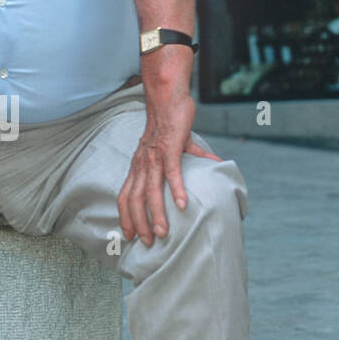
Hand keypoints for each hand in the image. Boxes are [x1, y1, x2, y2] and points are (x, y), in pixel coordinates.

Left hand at [117, 86, 219, 246]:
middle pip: (134, 200)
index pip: (125, 196)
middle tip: (147, 243)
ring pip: (150, 191)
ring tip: (162, 233)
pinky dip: (175, 189)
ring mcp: (154, 157)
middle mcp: (141, 164)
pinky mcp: (169, 148)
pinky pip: (171, 173)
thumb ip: (191, 158)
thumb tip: (213, 163)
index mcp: (138, 166)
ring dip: (155, 214)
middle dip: (139, 223)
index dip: (125, 216)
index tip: (129, 235)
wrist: (168, 97)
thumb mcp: (175, 145)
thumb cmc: (170, 120)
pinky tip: (181, 205)